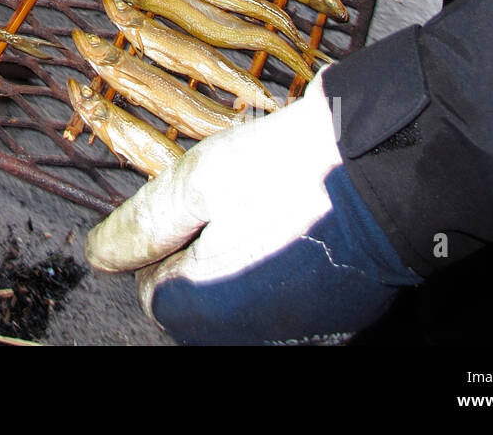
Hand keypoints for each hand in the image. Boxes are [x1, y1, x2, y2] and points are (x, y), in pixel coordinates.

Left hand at [86, 73, 419, 343]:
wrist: (392, 162)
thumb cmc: (289, 168)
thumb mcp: (196, 181)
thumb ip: (142, 224)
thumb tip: (100, 253)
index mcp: (201, 305)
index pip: (150, 285)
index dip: (163, 232)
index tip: (189, 195)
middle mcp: (246, 329)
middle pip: (196, 288)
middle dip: (200, 241)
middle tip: (227, 190)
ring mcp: (297, 322)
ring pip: (240, 283)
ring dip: (240, 243)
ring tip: (265, 193)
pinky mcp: (338, 305)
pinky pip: (287, 282)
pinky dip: (283, 249)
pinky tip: (298, 209)